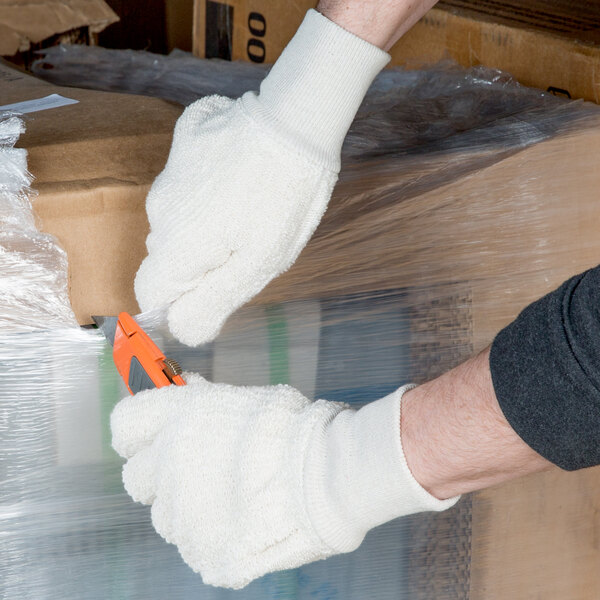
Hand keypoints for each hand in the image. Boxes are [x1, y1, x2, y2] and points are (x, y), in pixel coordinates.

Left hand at [111, 375, 456, 588]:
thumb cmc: (291, 428)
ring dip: (187, 506)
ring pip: (165, 516)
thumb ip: (201, 400)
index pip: (124, 423)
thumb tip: (179, 389)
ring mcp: (182, 513)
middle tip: (196, 468)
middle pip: (136, 478)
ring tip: (230, 497)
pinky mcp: (202, 551)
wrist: (326, 473)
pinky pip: (193, 544)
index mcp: (178, 419)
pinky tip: (242, 519)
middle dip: (160, 472)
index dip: (137, 429)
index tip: (150, 433)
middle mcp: (168, 465)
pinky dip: (211, 534)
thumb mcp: (242, 398)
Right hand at [134, 10, 388, 345]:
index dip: (178, 303)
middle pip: (166, 256)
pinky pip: (188, 178)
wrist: (293, 119)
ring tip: (249, 205)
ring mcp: (169, 173)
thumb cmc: (284, 199)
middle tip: (246, 245)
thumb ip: (213, 302)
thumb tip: (181, 331)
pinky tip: (241, 172)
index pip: (150, 293)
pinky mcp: (183, 142)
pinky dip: (207, 184)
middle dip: (198, 262)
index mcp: (176, 247)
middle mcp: (159, 211)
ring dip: (204, 223)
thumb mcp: (259, 265)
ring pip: (178, 217)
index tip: (212, 292)